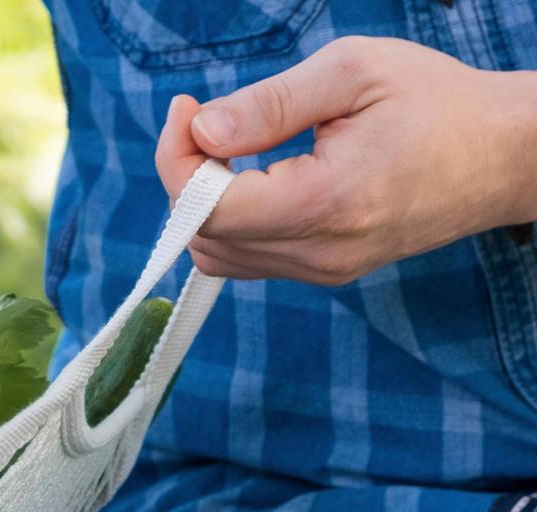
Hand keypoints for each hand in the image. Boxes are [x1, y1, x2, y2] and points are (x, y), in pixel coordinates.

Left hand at [155, 37, 536, 285]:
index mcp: (324, 203)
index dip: (176, 159)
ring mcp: (326, 269)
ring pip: (221, 255)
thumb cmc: (438, 102)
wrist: (508, 152)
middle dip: (185, 178)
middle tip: (205, 121)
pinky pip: (252, 257)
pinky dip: (233, 219)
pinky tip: (254, 173)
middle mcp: (321, 252)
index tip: (187, 109)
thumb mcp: (353, 73)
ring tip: (231, 146)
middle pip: (203, 237)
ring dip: (205, 202)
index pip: (205, 208)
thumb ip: (269, 105)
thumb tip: (202, 130)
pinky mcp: (330, 270)